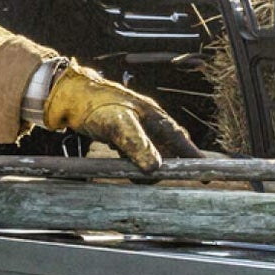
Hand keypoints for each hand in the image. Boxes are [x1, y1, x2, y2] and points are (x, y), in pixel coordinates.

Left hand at [41, 61, 199, 177]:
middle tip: (173, 179)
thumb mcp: (118, 124)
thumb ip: (137, 145)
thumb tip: (156, 168)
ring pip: (153, 150)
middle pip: (170, 146)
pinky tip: (130, 169)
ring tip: (146, 179)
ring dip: (152, 166)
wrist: (68, 94)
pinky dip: (137, 163)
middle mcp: (148, 120)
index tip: (206, 173)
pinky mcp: (121, 131)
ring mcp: (135, 125)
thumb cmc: (94, 103)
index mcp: (154, 115)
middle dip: (173, 164)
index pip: (181, 139)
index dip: (194, 157)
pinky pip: (137, 151)